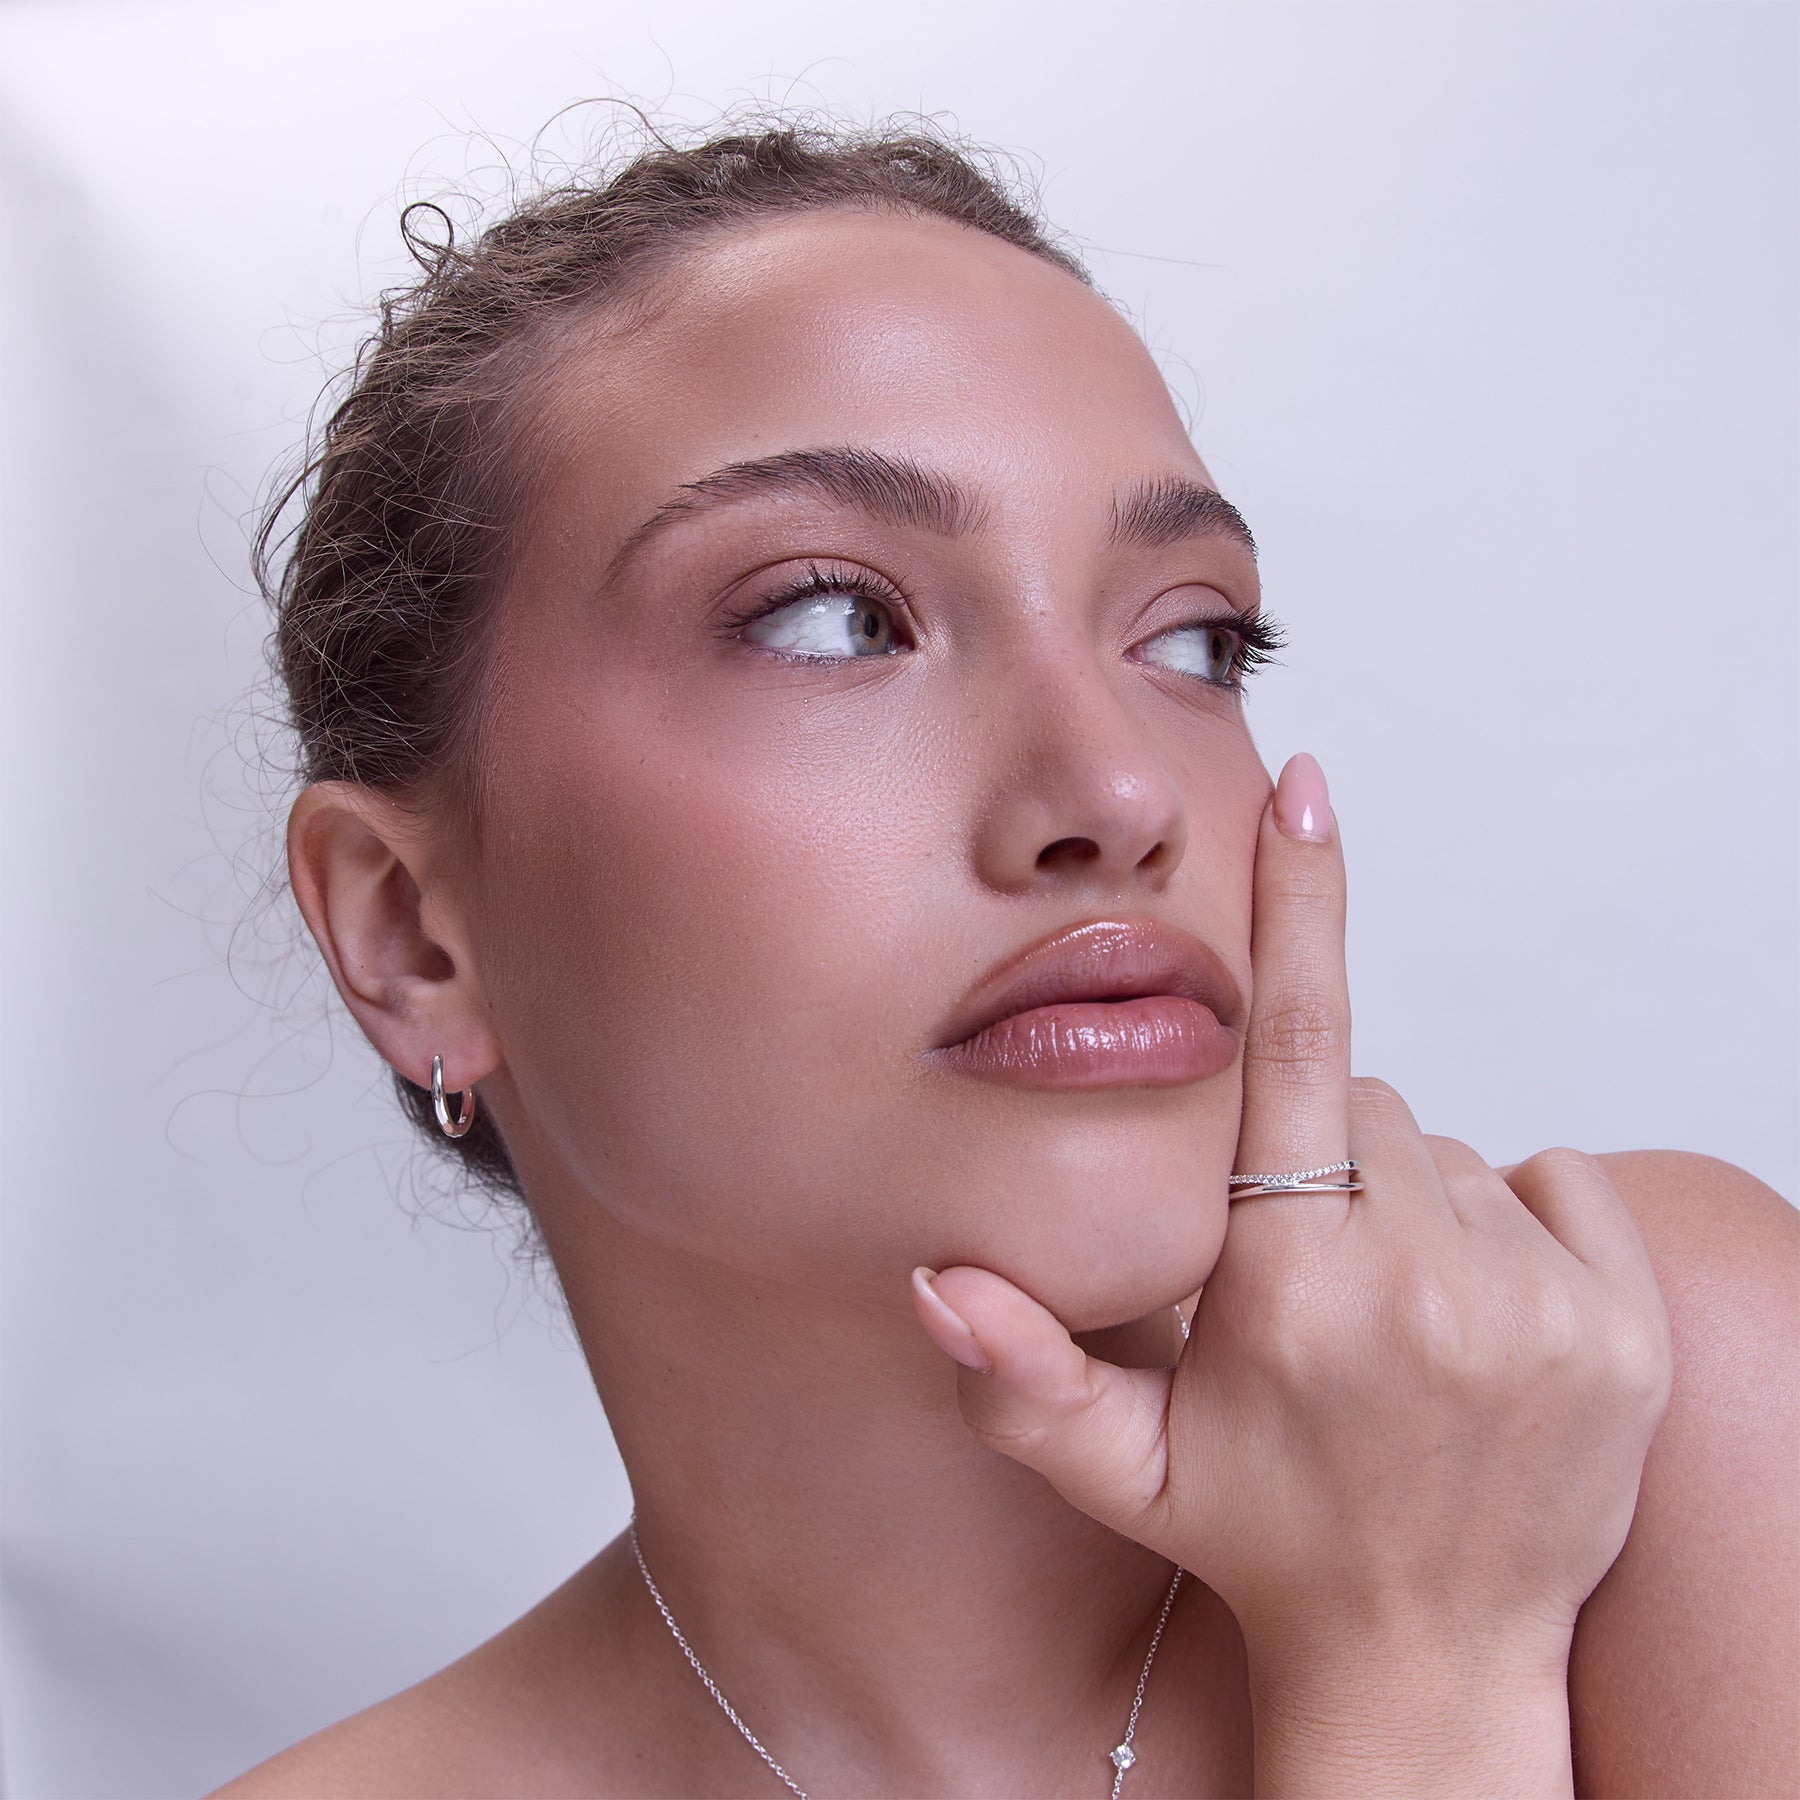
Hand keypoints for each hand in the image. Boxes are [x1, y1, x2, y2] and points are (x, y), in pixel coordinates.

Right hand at [911, 753, 1672, 1791]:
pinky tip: (1472, 1314)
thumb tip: (930, 1278)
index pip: (1296, 1051)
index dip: (1296, 907)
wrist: (1432, 1657)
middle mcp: (1425, 1285)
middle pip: (1364, 1104)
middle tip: (1308, 1279)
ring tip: (1386, 1320)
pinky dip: (1507, 1220)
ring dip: (1408, 1201)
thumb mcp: (1122, 1471)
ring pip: (1449, 1150)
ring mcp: (1540, 1308)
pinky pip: (1553, 1179)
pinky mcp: (1624, 1330)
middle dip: (1323, 1158)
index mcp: (1293, 1292)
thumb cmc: (1264, 1539)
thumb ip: (1018, 1374)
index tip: (1308, 788)